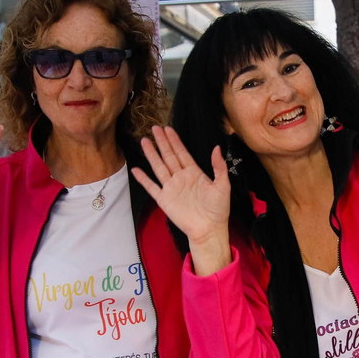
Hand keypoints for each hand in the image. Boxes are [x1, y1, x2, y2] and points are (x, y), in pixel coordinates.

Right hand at [133, 126, 231, 264]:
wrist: (209, 229)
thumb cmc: (218, 210)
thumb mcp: (223, 185)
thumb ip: (219, 167)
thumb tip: (216, 148)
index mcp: (194, 173)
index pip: (182, 153)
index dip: (175, 141)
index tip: (168, 129)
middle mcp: (181, 178)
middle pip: (168, 156)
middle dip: (162, 142)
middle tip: (154, 128)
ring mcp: (171, 188)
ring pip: (158, 167)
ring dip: (151, 154)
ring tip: (144, 141)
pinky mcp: (164, 200)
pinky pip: (151, 187)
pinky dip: (143, 179)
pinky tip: (136, 169)